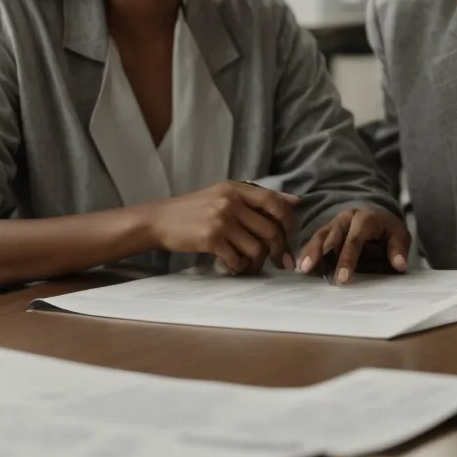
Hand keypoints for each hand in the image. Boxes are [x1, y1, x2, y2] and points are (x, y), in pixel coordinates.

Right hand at [141, 182, 297, 274]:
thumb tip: (296, 201)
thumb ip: (258, 199)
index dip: (288, 221)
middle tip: (281, 262)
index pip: (275, 201)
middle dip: (280, 250)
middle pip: (271, 230)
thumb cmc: (194, 210)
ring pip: (257, 248)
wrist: (159, 220)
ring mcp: (221, 220)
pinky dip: (239, 267)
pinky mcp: (211, 239)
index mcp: (236, 188)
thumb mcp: (224, 195)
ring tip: (249, 264)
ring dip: (257, 262)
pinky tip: (233, 266)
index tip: (289, 236)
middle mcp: (230, 202)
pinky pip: (238, 259)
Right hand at [297, 208, 409, 284]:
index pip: (354, 240)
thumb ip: (398, 249)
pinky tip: (301, 266)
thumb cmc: (388, 230)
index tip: (342, 279)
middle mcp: (346, 218)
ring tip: (301, 268)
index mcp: (365, 219)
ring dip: (309, 252)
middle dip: (319, 253)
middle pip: (330, 236)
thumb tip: (399, 265)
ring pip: (319, 236)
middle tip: (308, 270)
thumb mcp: (400, 235)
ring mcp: (334, 223)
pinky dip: (307, 253)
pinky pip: (315, 240)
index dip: (347, 259)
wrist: (378, 217)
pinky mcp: (327, 230)